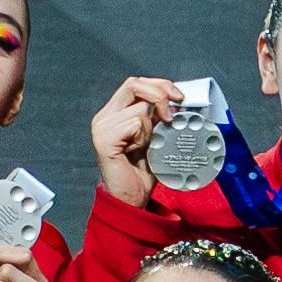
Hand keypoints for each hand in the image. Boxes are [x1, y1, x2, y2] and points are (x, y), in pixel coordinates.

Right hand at [90, 76, 185, 204]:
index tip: (179, 97)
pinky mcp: (104, 139)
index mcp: (115, 112)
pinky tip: (137, 152)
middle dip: (160, 95)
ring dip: (151, 129)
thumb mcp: (156, 136)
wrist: (132, 198)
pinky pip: (134, 124)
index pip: (136, 83)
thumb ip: (161, 116)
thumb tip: (179, 100)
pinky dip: (143, 138)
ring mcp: (102, 127)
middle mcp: (105, 116)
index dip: (160, 84)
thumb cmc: (142, 172)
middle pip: (134, 84)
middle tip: (172, 115)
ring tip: (145, 147)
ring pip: (139, 109)